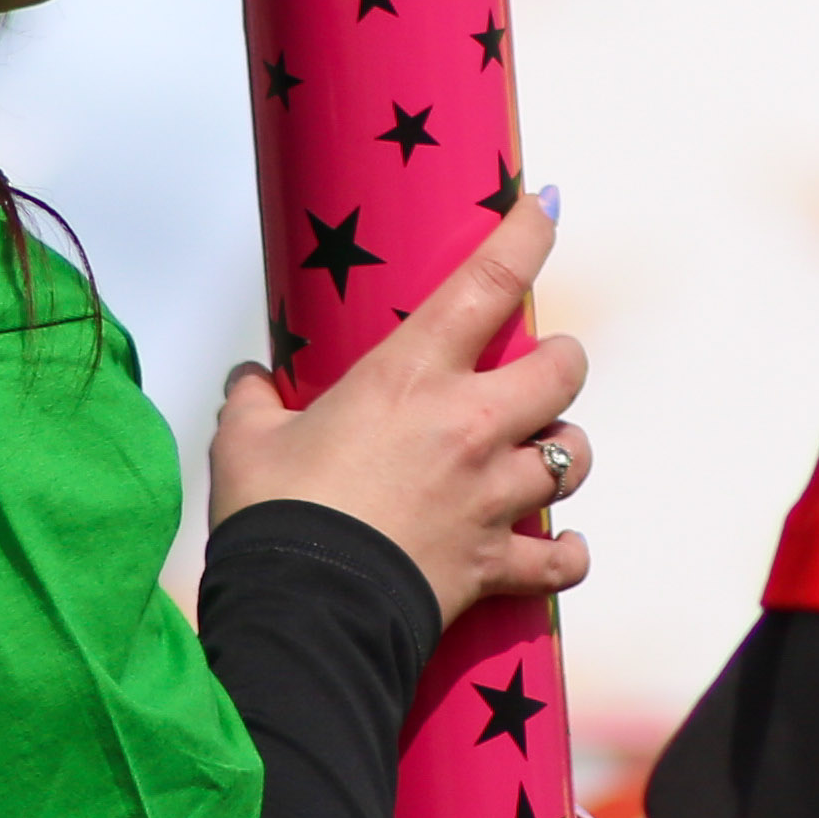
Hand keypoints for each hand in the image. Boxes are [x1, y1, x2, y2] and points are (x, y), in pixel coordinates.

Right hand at [208, 190, 590, 628]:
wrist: (303, 611)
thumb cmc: (272, 515)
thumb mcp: (246, 440)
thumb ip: (253, 402)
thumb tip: (247, 384)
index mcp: (411, 377)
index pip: (489, 282)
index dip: (526, 235)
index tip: (544, 206)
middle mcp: (468, 427)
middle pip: (562, 371)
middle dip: (560, 363)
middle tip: (538, 370)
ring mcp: (489, 496)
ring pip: (572, 457)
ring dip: (564, 452)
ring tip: (543, 456)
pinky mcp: (493, 562)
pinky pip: (558, 559)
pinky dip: (565, 554)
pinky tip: (561, 548)